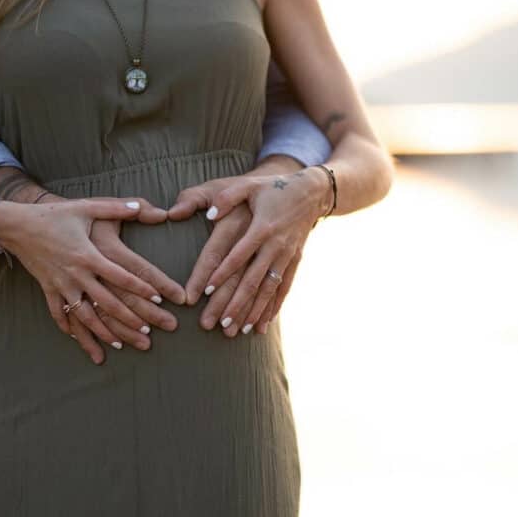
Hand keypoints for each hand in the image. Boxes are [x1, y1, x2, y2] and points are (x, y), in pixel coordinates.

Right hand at [0, 196, 170, 363]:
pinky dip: (70, 329)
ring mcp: (61, 285)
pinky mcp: (48, 290)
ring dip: (103, 333)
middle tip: (148, 334)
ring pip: (85, 316)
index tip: (159, 299)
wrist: (17, 225)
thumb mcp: (86, 207)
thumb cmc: (54, 215)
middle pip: (107, 303)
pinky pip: (59, 314)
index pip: (121, 276)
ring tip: (121, 346)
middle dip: (129, 320)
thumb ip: (116, 207)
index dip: (141, 288)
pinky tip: (80, 341)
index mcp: (89, 255)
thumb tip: (143, 206)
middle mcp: (76, 274)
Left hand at [169, 166, 330, 334]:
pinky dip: (274, 307)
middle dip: (236, 303)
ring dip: (254, 311)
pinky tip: (264, 324)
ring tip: (239, 330)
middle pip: (253, 279)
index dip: (222, 273)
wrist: (311, 191)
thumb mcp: (248, 186)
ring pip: (269, 289)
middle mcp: (275, 245)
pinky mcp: (295, 261)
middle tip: (219, 323)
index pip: (238, 255)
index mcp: (261, 227)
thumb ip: (227, 198)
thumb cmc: (272, 188)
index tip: (206, 291)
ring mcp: (287, 255)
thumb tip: (208, 215)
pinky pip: (284, 288)